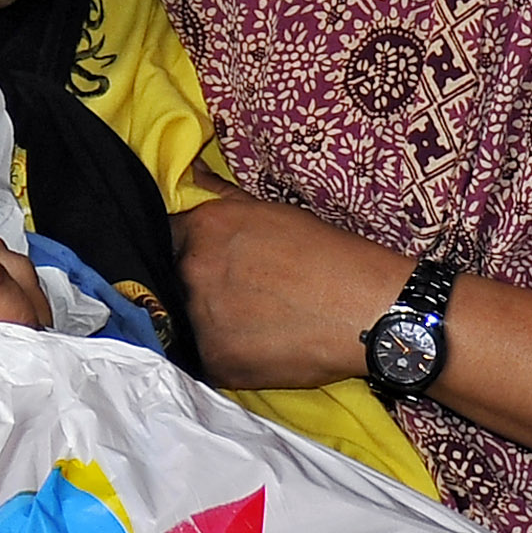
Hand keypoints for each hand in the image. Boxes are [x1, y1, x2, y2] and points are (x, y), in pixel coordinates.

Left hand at [175, 190, 398, 390]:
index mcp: (204, 229)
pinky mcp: (214, 362)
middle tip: (238, 294)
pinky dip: (225, 354)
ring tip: (250, 322)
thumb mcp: (274, 212)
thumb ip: (222, 196)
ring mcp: (201, 320)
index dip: (183, 249)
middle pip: (173, 280)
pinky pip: (206, 358)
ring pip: (187, 321)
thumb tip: (189, 170)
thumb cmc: (328, 254)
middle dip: (196, 285)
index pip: (165, 236)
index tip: (205, 260)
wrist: (366, 310)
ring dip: (208, 322)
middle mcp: (193, 271)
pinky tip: (256, 347)